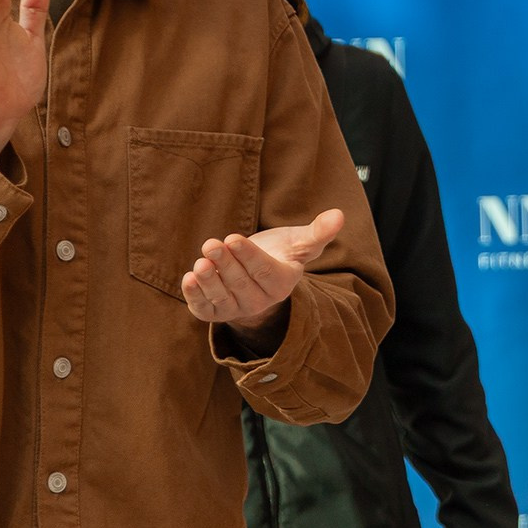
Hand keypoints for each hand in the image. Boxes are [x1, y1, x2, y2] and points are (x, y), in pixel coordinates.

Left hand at [181, 208, 343, 348]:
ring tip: (200, 262)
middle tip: (211, 244)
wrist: (257, 275)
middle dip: (226, 264)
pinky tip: (188, 278)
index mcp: (281, 284)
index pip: (264, 272)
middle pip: (241, 284)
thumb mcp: (300, 242)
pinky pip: (204, 309)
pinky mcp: (214, 312)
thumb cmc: (280, 253)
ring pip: (222, 298)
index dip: (248, 257)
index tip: (233, 238)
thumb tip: (339, 215)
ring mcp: (236, 309)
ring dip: (209, 281)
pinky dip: (195, 296)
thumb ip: (318, 232)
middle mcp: (260, 301)